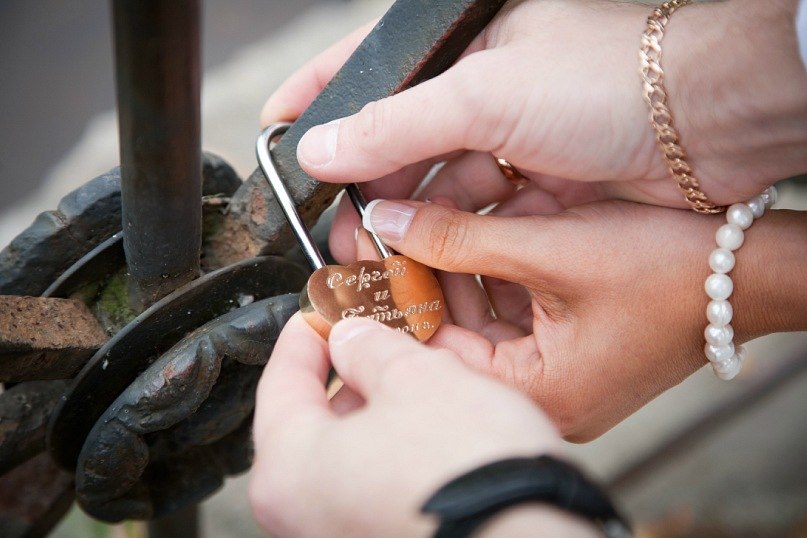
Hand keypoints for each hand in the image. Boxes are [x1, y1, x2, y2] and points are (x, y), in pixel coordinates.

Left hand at [249, 315, 596, 536]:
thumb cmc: (466, 472)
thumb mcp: (415, 378)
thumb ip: (369, 349)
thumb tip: (351, 337)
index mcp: (288, 471)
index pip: (279, 381)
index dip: (306, 333)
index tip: (322, 311)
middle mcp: (303, 515)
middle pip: (312, 420)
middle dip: (347, 371)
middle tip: (373, 335)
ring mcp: (340, 533)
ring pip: (348, 450)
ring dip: (375, 407)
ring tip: (412, 374)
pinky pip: (373, 480)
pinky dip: (392, 446)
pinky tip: (427, 421)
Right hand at [263, 0, 806, 210]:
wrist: (710, 125)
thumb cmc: (606, 80)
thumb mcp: (483, 94)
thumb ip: (394, 126)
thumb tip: (319, 149)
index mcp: (463, 46)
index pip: (368, 69)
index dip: (317, 101)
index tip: (273, 134)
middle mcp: (484, 91)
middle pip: (400, 143)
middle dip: (364, 186)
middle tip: (333, 231)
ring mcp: (512, 141)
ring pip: (438, 188)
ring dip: (406, 222)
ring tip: (372, 257)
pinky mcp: (539, 187)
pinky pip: (479, 218)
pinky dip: (452, 240)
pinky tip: (427, 261)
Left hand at [351, 198, 806, 440]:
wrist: (751, 273)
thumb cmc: (671, 274)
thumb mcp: (549, 250)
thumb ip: (457, 239)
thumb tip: (387, 224)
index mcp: (531, 394)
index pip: (428, 353)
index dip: (389, 299)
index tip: (355, 258)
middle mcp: (537, 396)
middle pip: (448, 333)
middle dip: (418, 276)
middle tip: (379, 229)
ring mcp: (552, 373)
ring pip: (475, 317)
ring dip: (453, 266)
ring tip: (419, 220)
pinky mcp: (566, 350)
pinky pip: (508, 312)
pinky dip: (489, 272)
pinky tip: (471, 233)